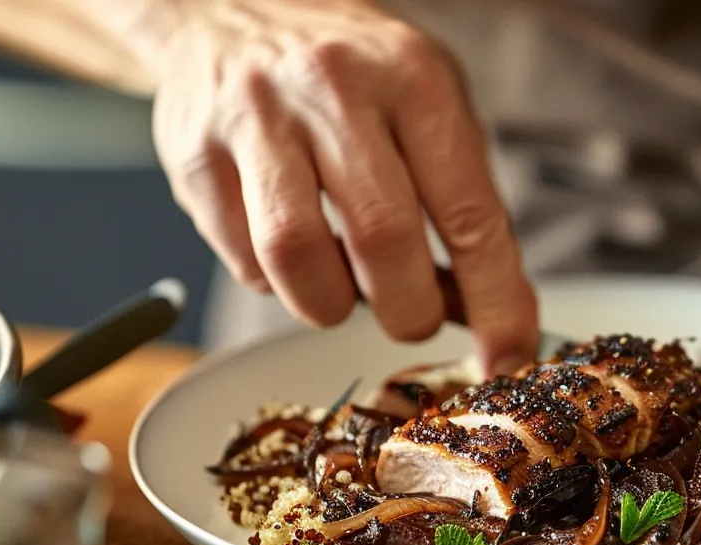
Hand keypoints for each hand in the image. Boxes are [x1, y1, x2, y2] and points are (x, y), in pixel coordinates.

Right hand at [146, 0, 537, 373]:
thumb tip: (487, 312)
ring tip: (344, 289)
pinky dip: (277, 283)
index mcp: (414, 77)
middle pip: (383, 240)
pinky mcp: (193, 153)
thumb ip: (460, 202)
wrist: (232, 7)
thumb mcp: (428, 105)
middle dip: (408, 310)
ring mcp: (255, 118)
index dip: (494, 299)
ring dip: (331, 305)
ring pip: (298, 258)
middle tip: (410, 315)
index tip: (507, 353)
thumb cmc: (351, 73)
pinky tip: (292, 254)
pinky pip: (242, 260)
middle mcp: (334, 88)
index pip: (469, 212)